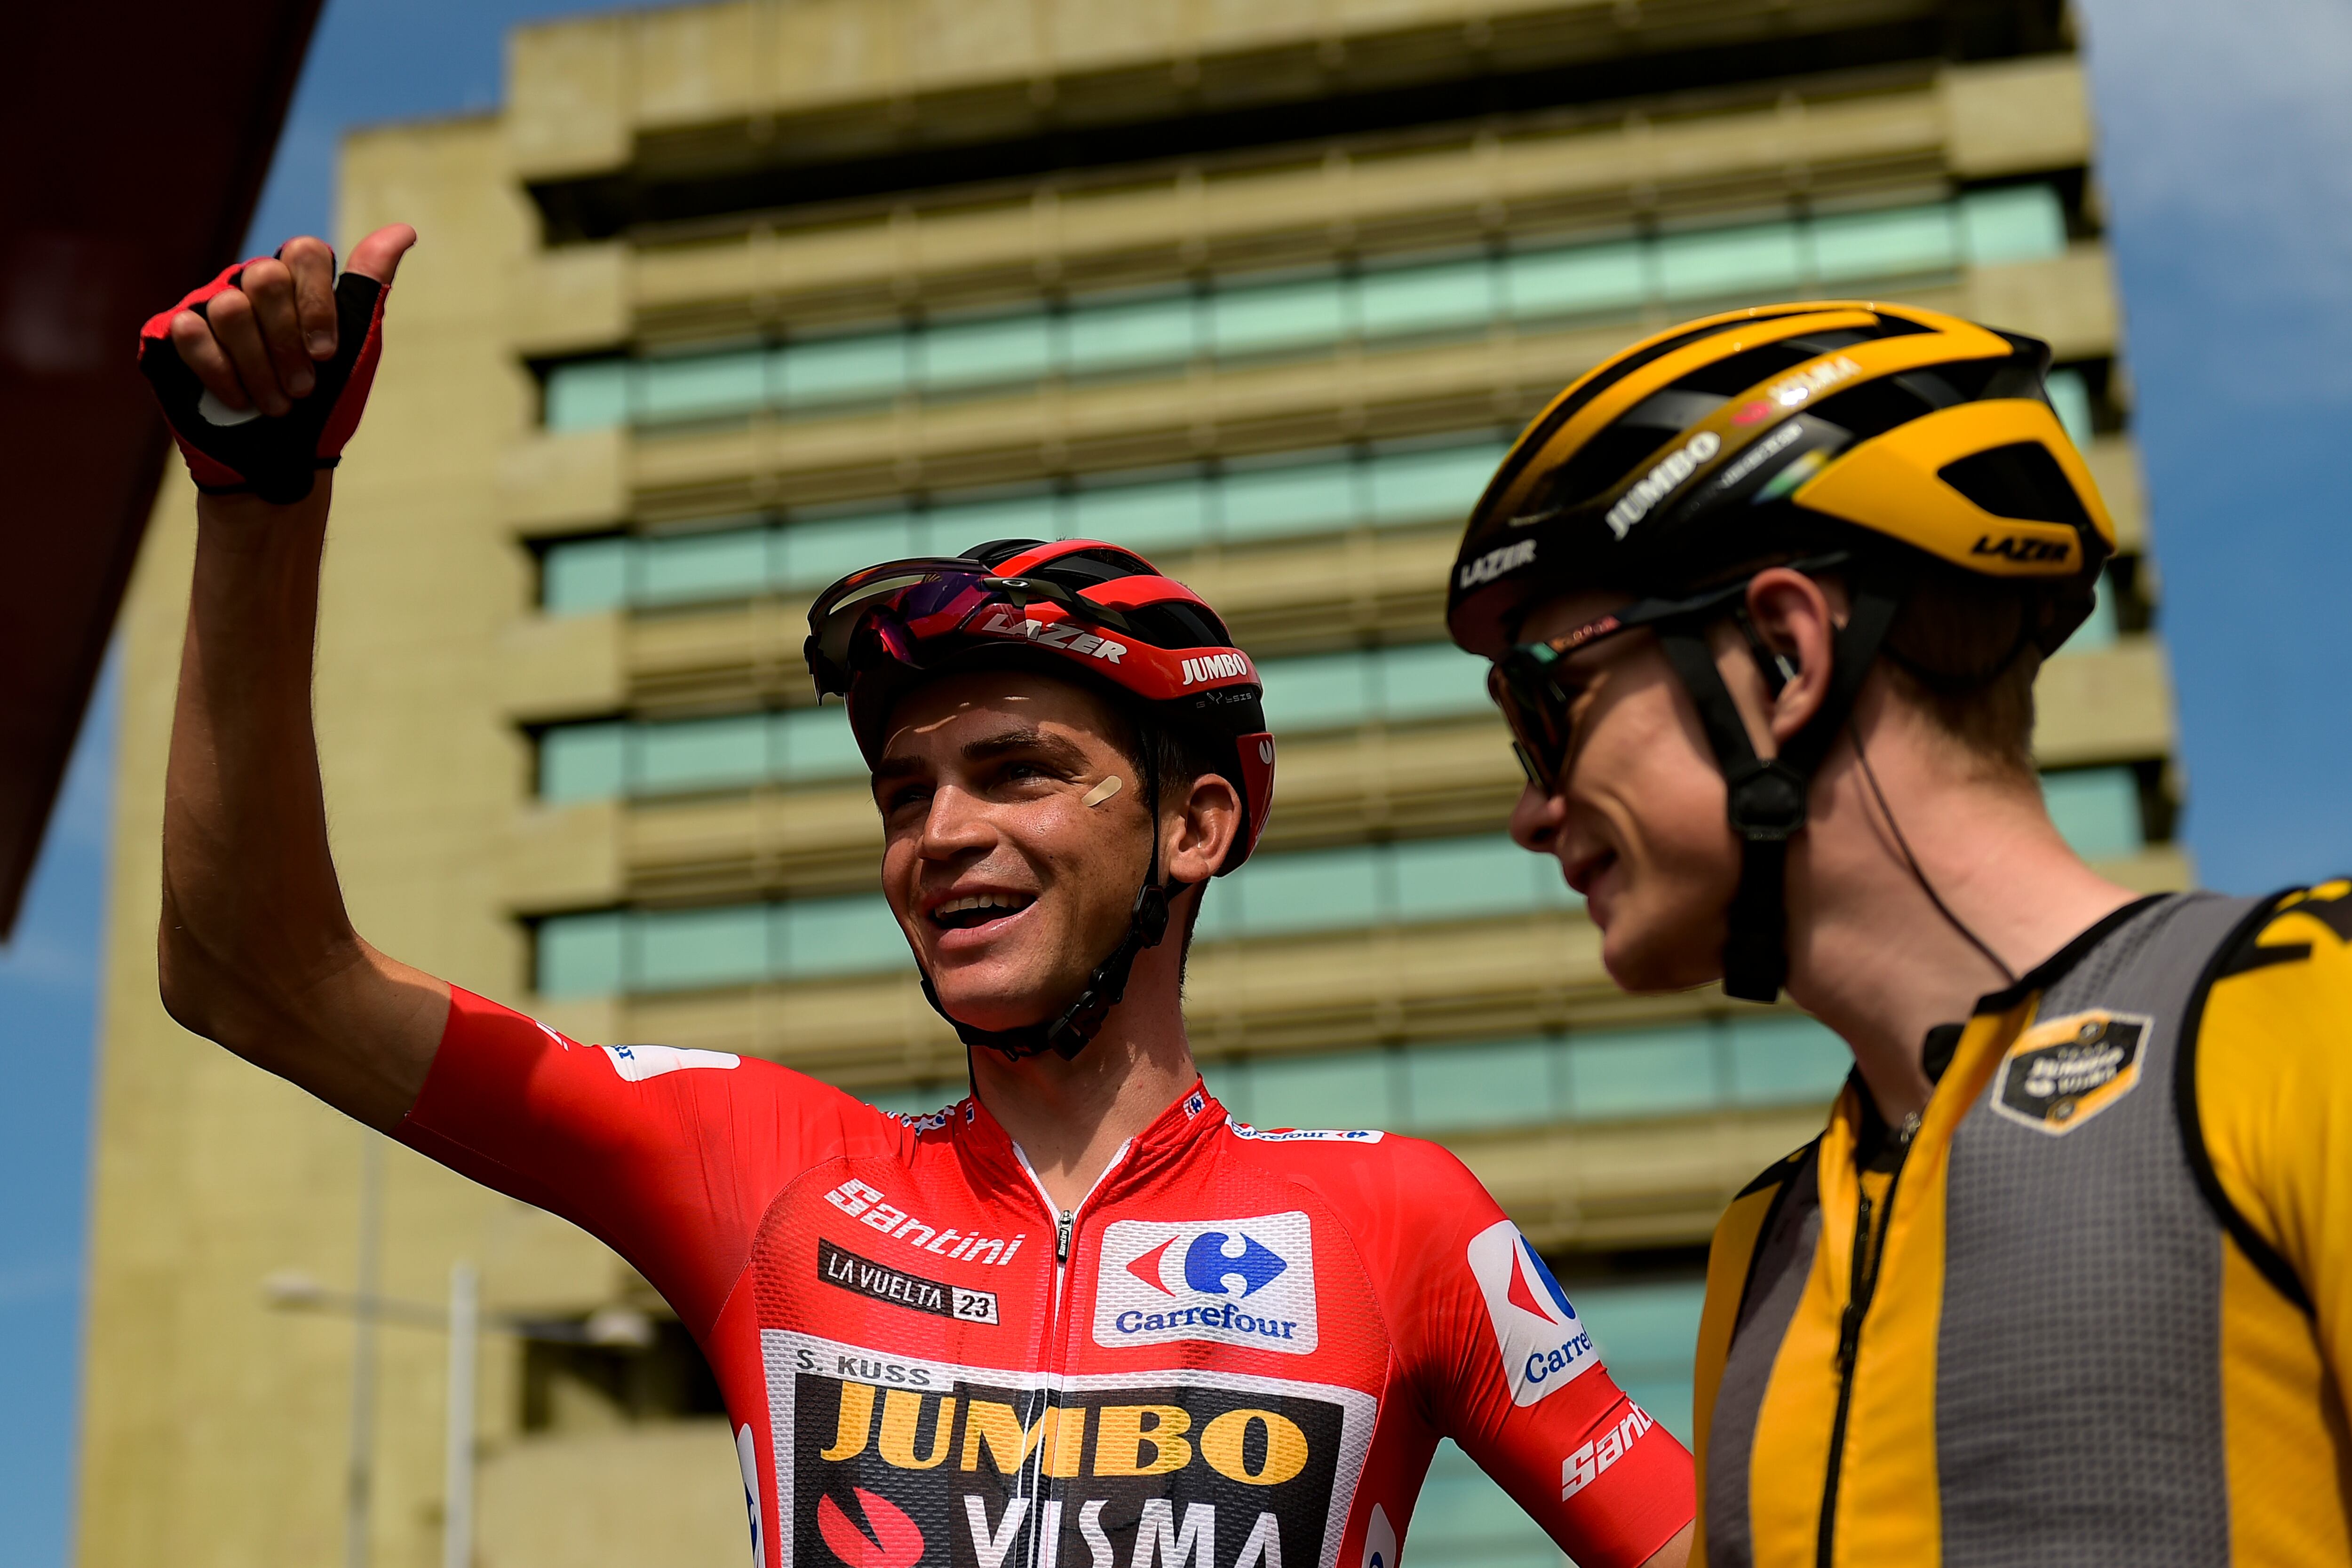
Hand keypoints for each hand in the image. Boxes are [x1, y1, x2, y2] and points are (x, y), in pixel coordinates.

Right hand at [139, 225, 415, 503]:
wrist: (283, 461)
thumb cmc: (324, 405)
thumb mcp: (358, 347)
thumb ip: (370, 287)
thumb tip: (404, 231)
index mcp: (297, 283)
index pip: (305, 252)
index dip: (316, 305)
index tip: (327, 355)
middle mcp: (250, 285)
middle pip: (265, 277)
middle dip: (288, 342)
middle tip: (302, 388)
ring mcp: (210, 305)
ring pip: (230, 308)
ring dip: (259, 367)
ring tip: (275, 404)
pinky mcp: (174, 333)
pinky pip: (191, 330)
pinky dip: (221, 372)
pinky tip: (236, 400)